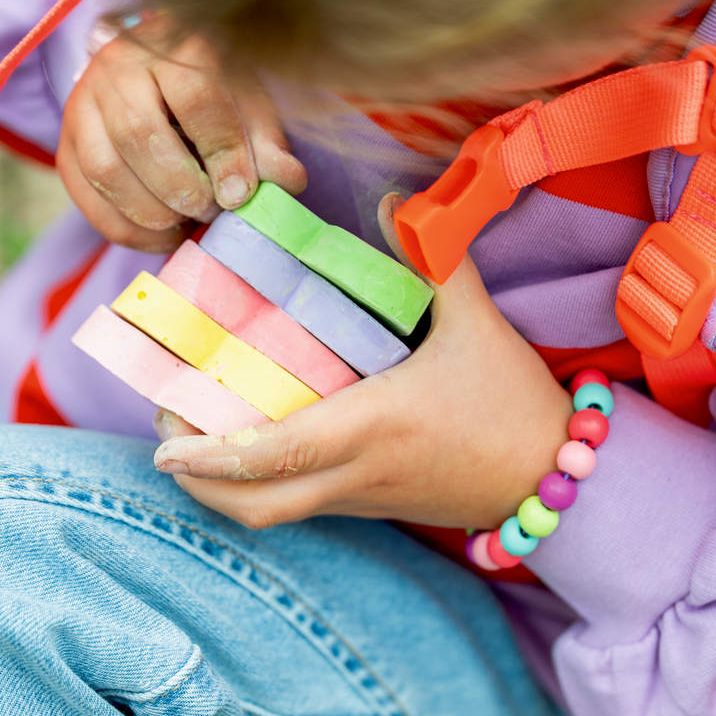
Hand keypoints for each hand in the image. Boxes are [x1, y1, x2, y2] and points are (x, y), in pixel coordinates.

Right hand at [57, 26, 306, 251]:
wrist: (158, 81)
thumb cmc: (215, 95)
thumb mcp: (249, 108)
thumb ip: (267, 144)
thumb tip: (287, 180)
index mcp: (173, 45)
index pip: (195, 98)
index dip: (222, 152)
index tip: (240, 195)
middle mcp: (118, 65)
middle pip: (139, 135)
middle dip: (181, 188)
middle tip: (210, 211)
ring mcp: (83, 103)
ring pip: (106, 169)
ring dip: (152, 212)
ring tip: (186, 221)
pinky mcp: (66, 143)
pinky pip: (86, 197)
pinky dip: (127, 230)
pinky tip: (162, 234)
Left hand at [151, 197, 571, 529]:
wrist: (554, 480)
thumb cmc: (512, 403)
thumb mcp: (477, 324)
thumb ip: (435, 260)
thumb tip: (395, 200)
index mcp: (371, 428)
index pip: (276, 455)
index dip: (212, 456)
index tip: (162, 442)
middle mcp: (355, 474)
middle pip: (255, 506)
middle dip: (198, 481)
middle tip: (166, 436)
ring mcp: (361, 499)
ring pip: (272, 515)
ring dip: (221, 488)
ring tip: (192, 443)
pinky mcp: (371, 507)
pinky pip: (299, 507)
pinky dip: (259, 488)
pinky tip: (251, 451)